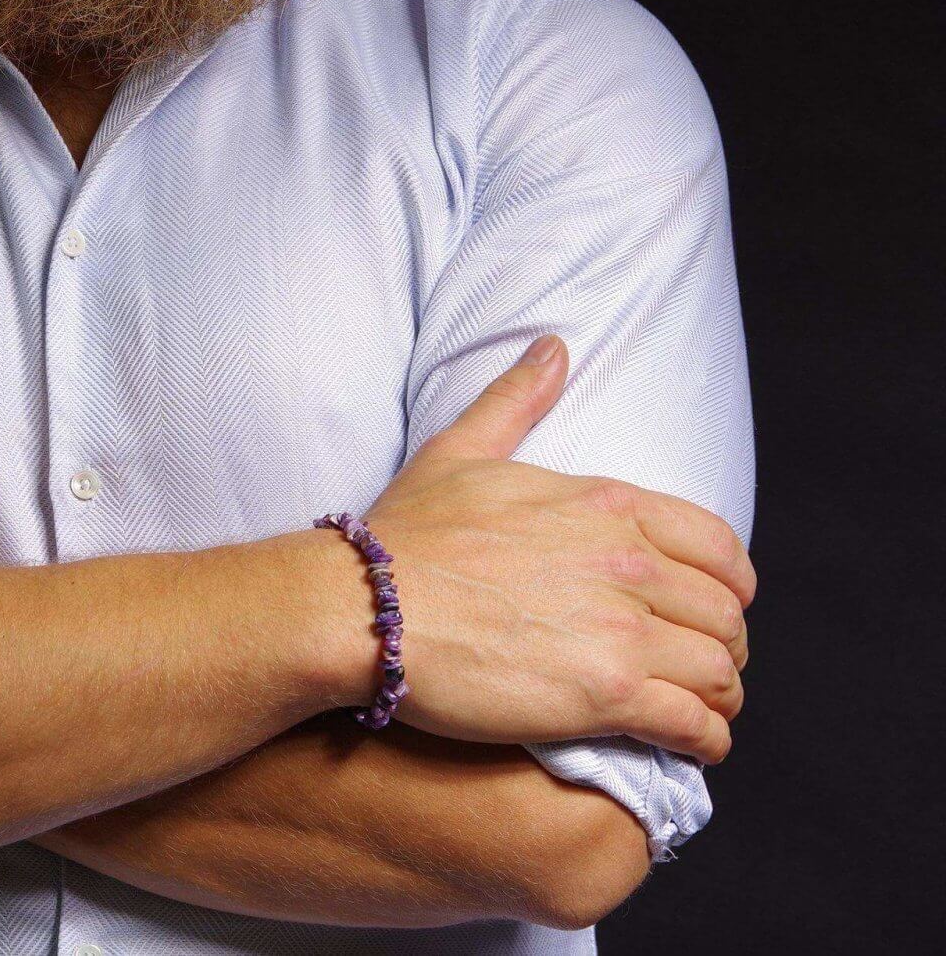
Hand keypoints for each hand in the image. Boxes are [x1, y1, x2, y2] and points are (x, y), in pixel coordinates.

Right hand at [328, 335, 753, 762]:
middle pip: (725, 613)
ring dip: (722, 695)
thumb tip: (553, 346)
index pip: (717, 546)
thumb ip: (515, 399)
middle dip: (726, 643)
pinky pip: (694, 722)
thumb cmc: (404, 535)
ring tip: (707, 712)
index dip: (731, 582)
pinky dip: (709, 739)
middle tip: (708, 667)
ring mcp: (622, 631)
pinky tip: (698, 747)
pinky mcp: (607, 695)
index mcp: (607, 506)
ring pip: (719, 669)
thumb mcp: (461, 451)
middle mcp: (629, 563)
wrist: (362, 606)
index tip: (719, 605)